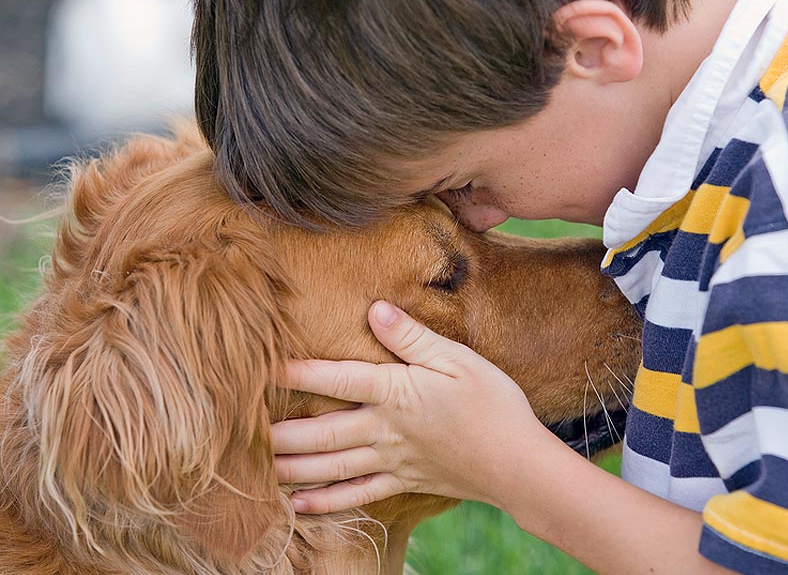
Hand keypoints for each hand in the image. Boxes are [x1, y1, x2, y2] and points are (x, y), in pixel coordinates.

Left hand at [271, 301, 551, 513]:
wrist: (518, 463)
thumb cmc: (493, 403)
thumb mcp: (457, 359)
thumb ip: (412, 337)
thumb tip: (374, 308)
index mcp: (395, 392)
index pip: (336, 377)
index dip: (297, 370)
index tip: (261, 365)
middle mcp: (385, 429)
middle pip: (321, 431)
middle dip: (280, 431)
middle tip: (242, 430)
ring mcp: (392, 460)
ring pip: (330, 466)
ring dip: (292, 467)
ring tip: (258, 467)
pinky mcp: (403, 482)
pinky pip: (357, 495)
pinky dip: (325, 502)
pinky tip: (299, 505)